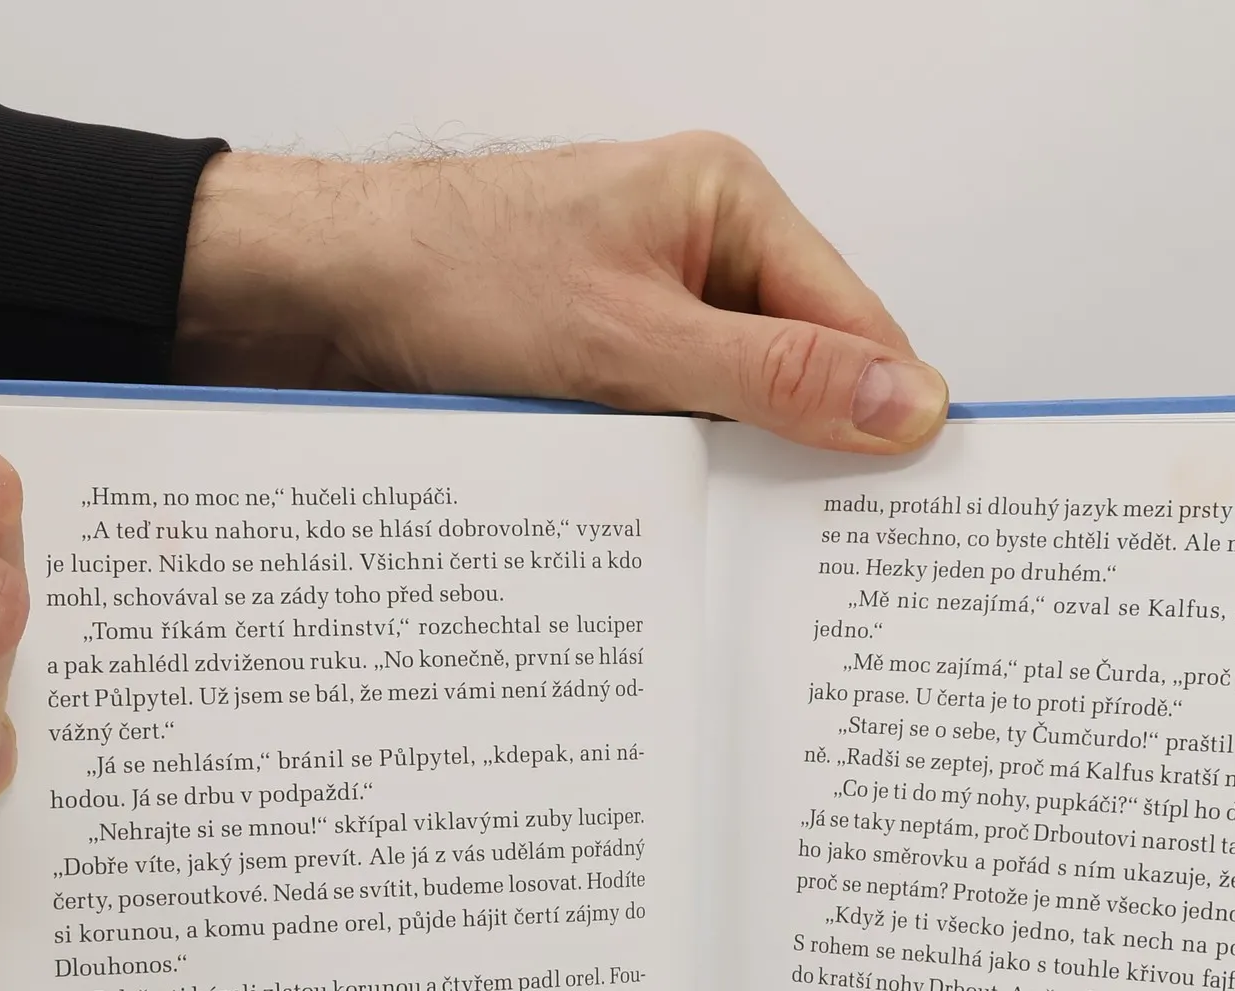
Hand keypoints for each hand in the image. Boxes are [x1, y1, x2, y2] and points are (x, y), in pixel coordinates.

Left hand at [174, 134, 947, 453]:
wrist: (326, 296)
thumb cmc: (458, 280)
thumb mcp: (636, 343)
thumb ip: (779, 377)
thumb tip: (906, 402)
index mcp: (730, 202)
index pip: (857, 320)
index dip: (885, 413)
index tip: (907, 504)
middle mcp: (700, 243)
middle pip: (805, 366)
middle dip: (807, 449)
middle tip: (818, 544)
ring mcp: (653, 299)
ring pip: (740, 404)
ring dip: (735, 465)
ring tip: (733, 530)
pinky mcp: (610, 352)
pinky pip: (680, 419)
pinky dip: (681, 466)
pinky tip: (673, 512)